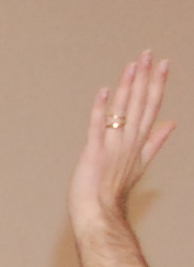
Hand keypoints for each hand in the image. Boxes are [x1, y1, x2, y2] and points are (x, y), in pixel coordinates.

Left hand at [74, 51, 174, 229]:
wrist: (100, 212)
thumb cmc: (115, 189)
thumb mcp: (141, 162)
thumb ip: (155, 141)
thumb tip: (172, 123)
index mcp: (139, 140)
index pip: (152, 106)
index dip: (157, 84)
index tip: (163, 64)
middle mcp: (129, 140)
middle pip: (140, 103)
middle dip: (144, 77)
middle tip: (148, 53)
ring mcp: (113, 146)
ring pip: (123, 110)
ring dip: (127, 86)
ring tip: (132, 64)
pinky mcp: (94, 153)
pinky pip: (98, 127)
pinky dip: (101, 109)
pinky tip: (104, 92)